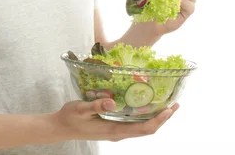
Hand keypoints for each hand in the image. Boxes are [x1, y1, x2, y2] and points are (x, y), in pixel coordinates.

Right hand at [50, 98, 178, 141]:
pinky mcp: (113, 127)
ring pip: (142, 128)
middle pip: (147, 130)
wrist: (60, 128)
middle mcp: (118, 133)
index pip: (143, 129)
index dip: (159, 121)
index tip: (169, 110)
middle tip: (175, 104)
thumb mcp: (80, 109)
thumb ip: (96, 105)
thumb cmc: (70, 118)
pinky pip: (134, 125)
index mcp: (114, 130)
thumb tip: (112, 101)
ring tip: (165, 105)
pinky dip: (145, 117)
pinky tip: (145, 106)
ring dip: (156, 118)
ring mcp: (116, 131)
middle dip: (163, 119)